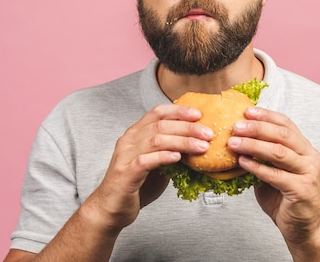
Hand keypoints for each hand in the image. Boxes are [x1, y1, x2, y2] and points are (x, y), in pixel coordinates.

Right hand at [87, 104, 213, 231]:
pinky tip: (178, 157)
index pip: (157, 112)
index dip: (179, 111)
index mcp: (136, 133)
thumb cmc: (136, 186)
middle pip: (160, 125)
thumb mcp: (157, 164)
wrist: (111, 208)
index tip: (199, 115)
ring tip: (201, 146)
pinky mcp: (125, 173)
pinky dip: (163, 156)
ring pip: (156, 140)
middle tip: (208, 133)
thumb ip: (171, 152)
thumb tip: (198, 145)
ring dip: (182, 141)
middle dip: (187, 128)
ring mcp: (125, 155)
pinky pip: (145, 160)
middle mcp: (129, 140)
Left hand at [227, 107, 319, 245]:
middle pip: (282, 135)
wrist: (299, 227)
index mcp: (304, 147)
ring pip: (279, 152)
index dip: (266, 115)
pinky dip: (257, 167)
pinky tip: (242, 162)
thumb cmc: (282, 196)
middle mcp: (310, 156)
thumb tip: (235, 137)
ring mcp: (308, 173)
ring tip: (233, 143)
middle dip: (257, 128)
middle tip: (235, 126)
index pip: (286, 123)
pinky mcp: (302, 190)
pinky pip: (276, 175)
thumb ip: (261, 154)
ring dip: (253, 145)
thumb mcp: (272, 169)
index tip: (246, 111)